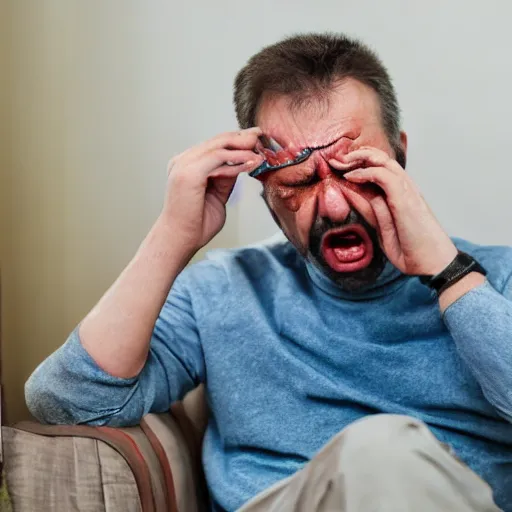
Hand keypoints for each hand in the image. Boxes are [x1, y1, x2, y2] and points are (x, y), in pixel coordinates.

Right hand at [162, 127, 263, 256]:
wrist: (180, 239)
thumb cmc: (196, 224)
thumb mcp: (217, 195)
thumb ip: (225, 178)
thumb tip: (241, 164)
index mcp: (187, 165)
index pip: (215, 145)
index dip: (237, 141)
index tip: (256, 141)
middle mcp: (183, 161)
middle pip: (217, 141)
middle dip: (242, 137)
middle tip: (261, 135)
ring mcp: (184, 165)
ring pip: (219, 146)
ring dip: (243, 146)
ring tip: (261, 147)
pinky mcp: (189, 172)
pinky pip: (218, 158)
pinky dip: (237, 159)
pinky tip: (252, 161)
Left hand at [329, 147, 456, 275]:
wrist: (430, 263)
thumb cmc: (409, 248)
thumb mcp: (382, 226)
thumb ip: (370, 208)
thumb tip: (351, 192)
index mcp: (401, 192)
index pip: (380, 167)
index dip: (360, 162)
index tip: (339, 166)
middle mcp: (405, 187)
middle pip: (381, 158)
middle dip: (357, 154)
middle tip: (336, 159)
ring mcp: (407, 191)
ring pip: (383, 161)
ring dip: (359, 158)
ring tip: (340, 162)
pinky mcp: (405, 198)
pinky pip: (384, 176)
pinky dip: (365, 173)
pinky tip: (351, 176)